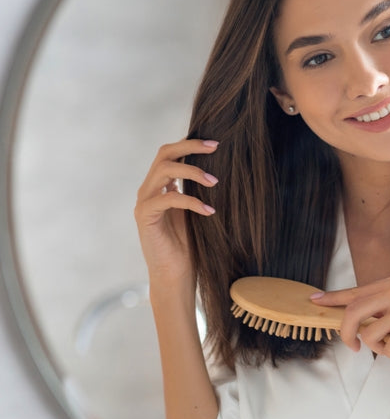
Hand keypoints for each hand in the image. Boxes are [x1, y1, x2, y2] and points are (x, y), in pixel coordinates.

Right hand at [134, 138, 218, 287]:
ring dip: (192, 172)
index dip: (190, 145)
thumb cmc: (189, 245)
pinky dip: (191, 201)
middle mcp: (148, 190)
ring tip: (215, 182)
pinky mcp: (145, 217)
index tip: (216, 143)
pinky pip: (168, 199)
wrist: (174, 274)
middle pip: (164, 154)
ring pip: (164, 171)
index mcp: (160, 185)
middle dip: (190, 147)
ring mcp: (144, 202)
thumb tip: (217, 167)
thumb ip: (197, 189)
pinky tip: (209, 211)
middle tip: (215, 147)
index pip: (170, 153)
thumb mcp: (195, 210)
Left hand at [309, 273, 389, 361]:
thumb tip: (358, 321)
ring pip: (369, 335)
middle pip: (352, 312)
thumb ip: (389, 305)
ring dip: (381, 350)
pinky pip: (387, 350)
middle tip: (354, 347)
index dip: (333, 298)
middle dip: (346, 334)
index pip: (357, 290)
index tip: (315, 301)